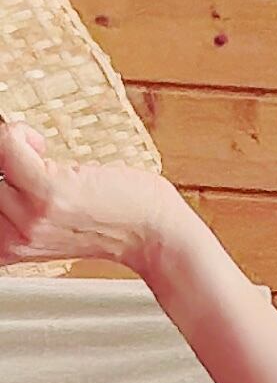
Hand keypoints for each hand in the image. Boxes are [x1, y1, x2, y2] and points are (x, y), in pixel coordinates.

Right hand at [0, 118, 180, 275]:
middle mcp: (15, 239)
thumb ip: (19, 209)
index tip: (7, 168)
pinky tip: (40, 145)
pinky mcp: (49, 193)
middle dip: (1, 158)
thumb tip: (3, 164)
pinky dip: (18, 134)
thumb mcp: (51, 225)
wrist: (156, 235)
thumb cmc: (116, 225)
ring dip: (12, 143)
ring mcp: (31, 218)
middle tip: (28, 159)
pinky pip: (5, 145)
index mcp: (9, 248)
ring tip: (40, 154)